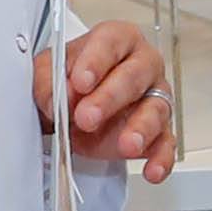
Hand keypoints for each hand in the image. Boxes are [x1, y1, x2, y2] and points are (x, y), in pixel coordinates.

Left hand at [36, 19, 178, 182]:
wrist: (71, 108)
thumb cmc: (68, 80)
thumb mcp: (46, 73)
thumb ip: (49, 82)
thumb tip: (60, 98)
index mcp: (115, 41)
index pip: (111, 43)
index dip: (96, 62)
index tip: (79, 81)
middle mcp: (142, 65)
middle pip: (135, 75)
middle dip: (111, 98)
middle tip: (87, 117)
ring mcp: (154, 98)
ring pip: (156, 109)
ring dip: (141, 128)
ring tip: (126, 145)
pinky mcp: (158, 131)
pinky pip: (166, 143)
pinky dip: (160, 158)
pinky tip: (152, 169)